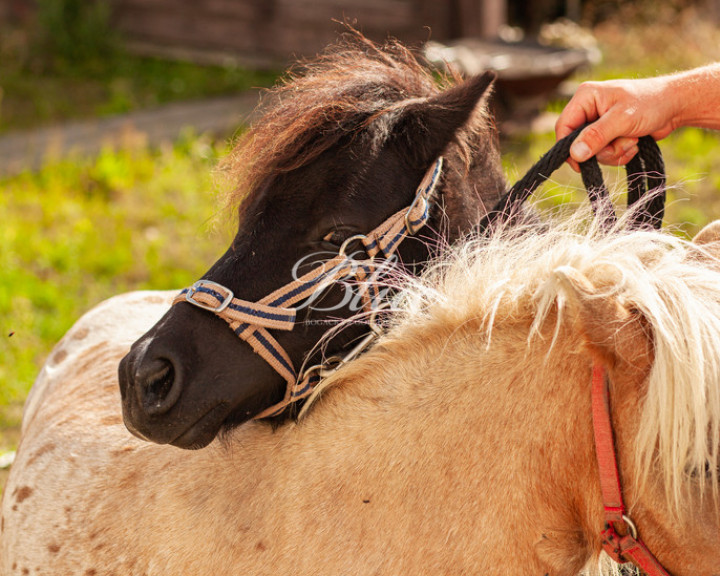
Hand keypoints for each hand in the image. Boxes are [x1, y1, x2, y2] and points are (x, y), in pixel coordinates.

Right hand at [555, 77, 677, 170]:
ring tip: (632, 140)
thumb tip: (574, 154)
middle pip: (578, 143)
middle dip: (602, 150)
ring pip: (593, 152)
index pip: (563, 127)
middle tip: (622, 143)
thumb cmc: (651, 103)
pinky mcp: (609, 134)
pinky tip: (634, 143)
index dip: (568, 148)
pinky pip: (605, 154)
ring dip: (614, 152)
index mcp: (585, 97)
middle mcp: (588, 110)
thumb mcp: (622, 119)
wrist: (676, 106)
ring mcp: (598, 123)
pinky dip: (620, 153)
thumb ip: (596, 136)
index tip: (580, 165)